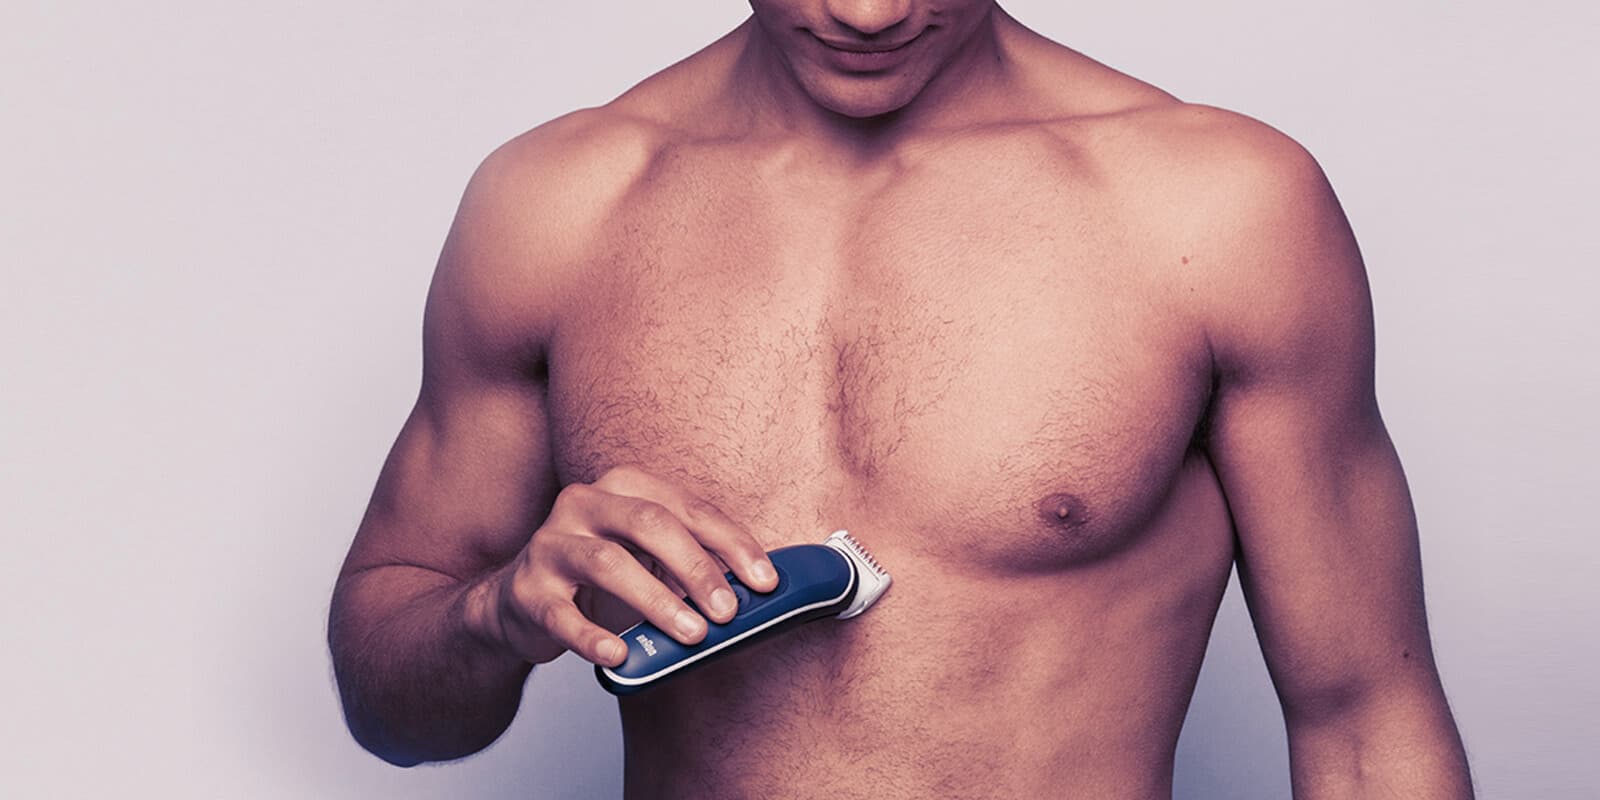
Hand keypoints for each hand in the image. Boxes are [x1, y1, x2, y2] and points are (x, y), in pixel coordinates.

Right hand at [478, 465, 779, 666]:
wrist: (521, 600)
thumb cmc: (601, 574)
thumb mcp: (647, 556)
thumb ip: (692, 563)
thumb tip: (752, 591)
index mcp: (624, 486)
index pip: (688, 507)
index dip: (732, 543)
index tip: (765, 580)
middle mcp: (584, 503)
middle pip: (649, 524)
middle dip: (697, 568)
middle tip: (728, 611)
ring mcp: (551, 543)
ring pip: (608, 564)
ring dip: (656, 601)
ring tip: (691, 634)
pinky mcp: (528, 589)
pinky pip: (561, 614)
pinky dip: (593, 636)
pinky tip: (620, 654)